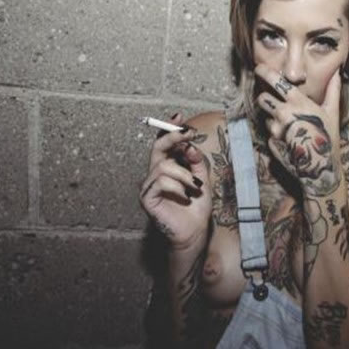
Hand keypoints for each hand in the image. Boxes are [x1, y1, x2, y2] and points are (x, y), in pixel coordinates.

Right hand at [139, 113, 211, 250]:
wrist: (194, 231)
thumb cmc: (196, 206)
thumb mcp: (202, 179)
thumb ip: (196, 163)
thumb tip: (190, 146)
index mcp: (167, 166)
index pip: (165, 143)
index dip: (169, 129)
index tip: (179, 117)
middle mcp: (155, 173)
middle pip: (158, 148)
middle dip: (172, 137)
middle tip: (187, 134)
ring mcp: (149, 186)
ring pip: (164, 167)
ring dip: (184, 175)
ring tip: (196, 188)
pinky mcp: (147, 198)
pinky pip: (160, 183)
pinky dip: (177, 188)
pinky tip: (185, 197)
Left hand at [254, 64, 342, 196]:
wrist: (321, 167)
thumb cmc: (329, 137)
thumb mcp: (333, 112)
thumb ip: (333, 90)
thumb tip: (337, 72)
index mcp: (298, 102)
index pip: (276, 81)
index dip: (265, 72)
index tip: (259, 68)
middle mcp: (283, 113)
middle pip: (262, 98)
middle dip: (265, 97)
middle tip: (274, 101)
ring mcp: (275, 129)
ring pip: (264, 115)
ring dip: (271, 117)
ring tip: (287, 124)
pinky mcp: (271, 142)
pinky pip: (268, 132)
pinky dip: (275, 133)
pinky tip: (288, 138)